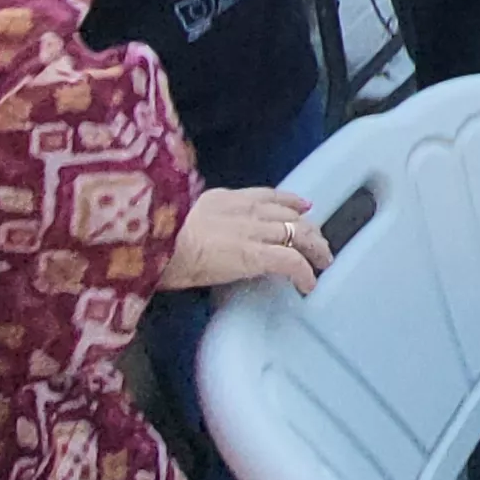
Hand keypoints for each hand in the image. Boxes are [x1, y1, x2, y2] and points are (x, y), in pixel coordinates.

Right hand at [162, 185, 333, 292]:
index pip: (266, 195)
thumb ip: (199, 221)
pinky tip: (309, 284)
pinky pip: (292, 262)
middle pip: (289, 216)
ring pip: (299, 235)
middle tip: (320, 241)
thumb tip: (202, 234)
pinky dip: (304, 272)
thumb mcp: (181, 218)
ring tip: (323, 262)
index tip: (302, 206)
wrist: (159, 243)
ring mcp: (254, 232)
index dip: (289, 201)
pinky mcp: (258, 255)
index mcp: (225, 199)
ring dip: (315, 249)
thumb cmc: (157, 238)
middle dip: (308, 228)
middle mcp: (245, 210)